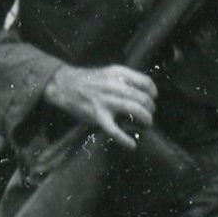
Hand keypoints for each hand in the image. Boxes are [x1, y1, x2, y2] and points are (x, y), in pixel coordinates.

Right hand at [40, 63, 156, 144]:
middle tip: (150, 114)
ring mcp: (106, 101)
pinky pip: (115, 130)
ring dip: (146, 119)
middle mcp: (114, 85)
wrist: (64, 85)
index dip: (153, 92)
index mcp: (118, 73)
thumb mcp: (108, 72)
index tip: (153, 98)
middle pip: (143, 98)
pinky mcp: (98, 116)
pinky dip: (125, 139)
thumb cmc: (88, 80)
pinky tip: (132, 144)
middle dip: (151, 108)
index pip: (146, 82)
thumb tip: (144, 92)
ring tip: (147, 123)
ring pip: (135, 110)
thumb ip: (125, 80)